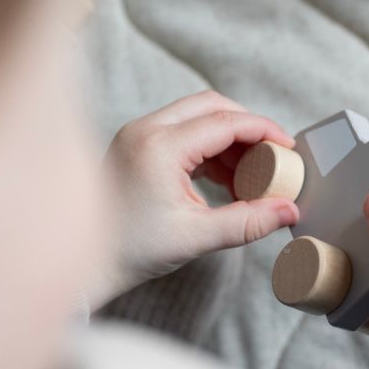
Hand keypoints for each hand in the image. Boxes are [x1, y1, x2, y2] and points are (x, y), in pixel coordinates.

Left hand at [90, 90, 298, 307]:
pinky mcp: (137, 143)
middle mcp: (146, 129)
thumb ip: (247, 222)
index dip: (263, 130)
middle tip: (272, 152)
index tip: (287, 146)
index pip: (224, 122)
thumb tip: (288, 210)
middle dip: (247, 125)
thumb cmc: (129, 251)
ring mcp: (139, 133)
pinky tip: (226, 175)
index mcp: (159, 147)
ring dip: (229, 136)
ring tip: (251, 171)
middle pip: (211, 105)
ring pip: (197, 114)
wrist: (81, 262)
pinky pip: (184, 129)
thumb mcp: (194, 237)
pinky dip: (210, 145)